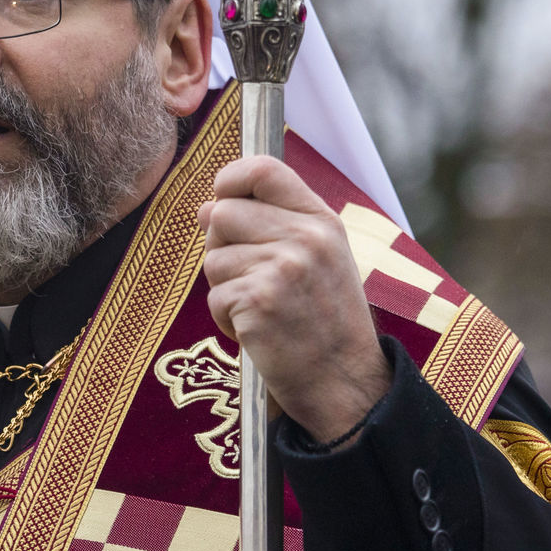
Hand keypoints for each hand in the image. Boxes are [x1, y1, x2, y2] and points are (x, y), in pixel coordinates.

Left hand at [197, 155, 390, 443]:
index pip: (263, 169)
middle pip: (222, 213)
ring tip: (263, 309)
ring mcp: (283, 268)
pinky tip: (259, 331)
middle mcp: (305, 238)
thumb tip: (206, 207)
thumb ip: (270, 225)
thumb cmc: (324, 320)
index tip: (222, 198)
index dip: (230, 180)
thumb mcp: (318, 259)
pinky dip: (227, 319)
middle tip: (250, 278)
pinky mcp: (259, 300)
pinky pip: (214, 297)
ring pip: (213, 259)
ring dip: (226, 289)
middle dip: (221, 247)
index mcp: (322, 220)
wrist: (344, 381)